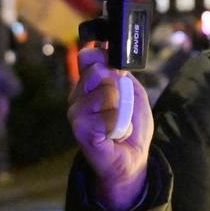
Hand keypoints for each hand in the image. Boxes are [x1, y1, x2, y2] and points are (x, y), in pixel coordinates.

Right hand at [69, 48, 153, 209]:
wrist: (131, 159)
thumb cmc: (131, 126)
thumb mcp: (133, 93)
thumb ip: (121, 73)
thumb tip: (105, 51)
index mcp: (88, 85)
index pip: (88, 57)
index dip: (102, 58)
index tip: (116, 70)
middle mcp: (77, 96)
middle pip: (99, 71)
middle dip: (119, 89)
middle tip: (120, 108)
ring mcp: (76, 112)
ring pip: (106, 93)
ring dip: (122, 111)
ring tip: (118, 123)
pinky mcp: (80, 128)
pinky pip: (109, 115)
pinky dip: (120, 126)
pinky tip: (115, 135)